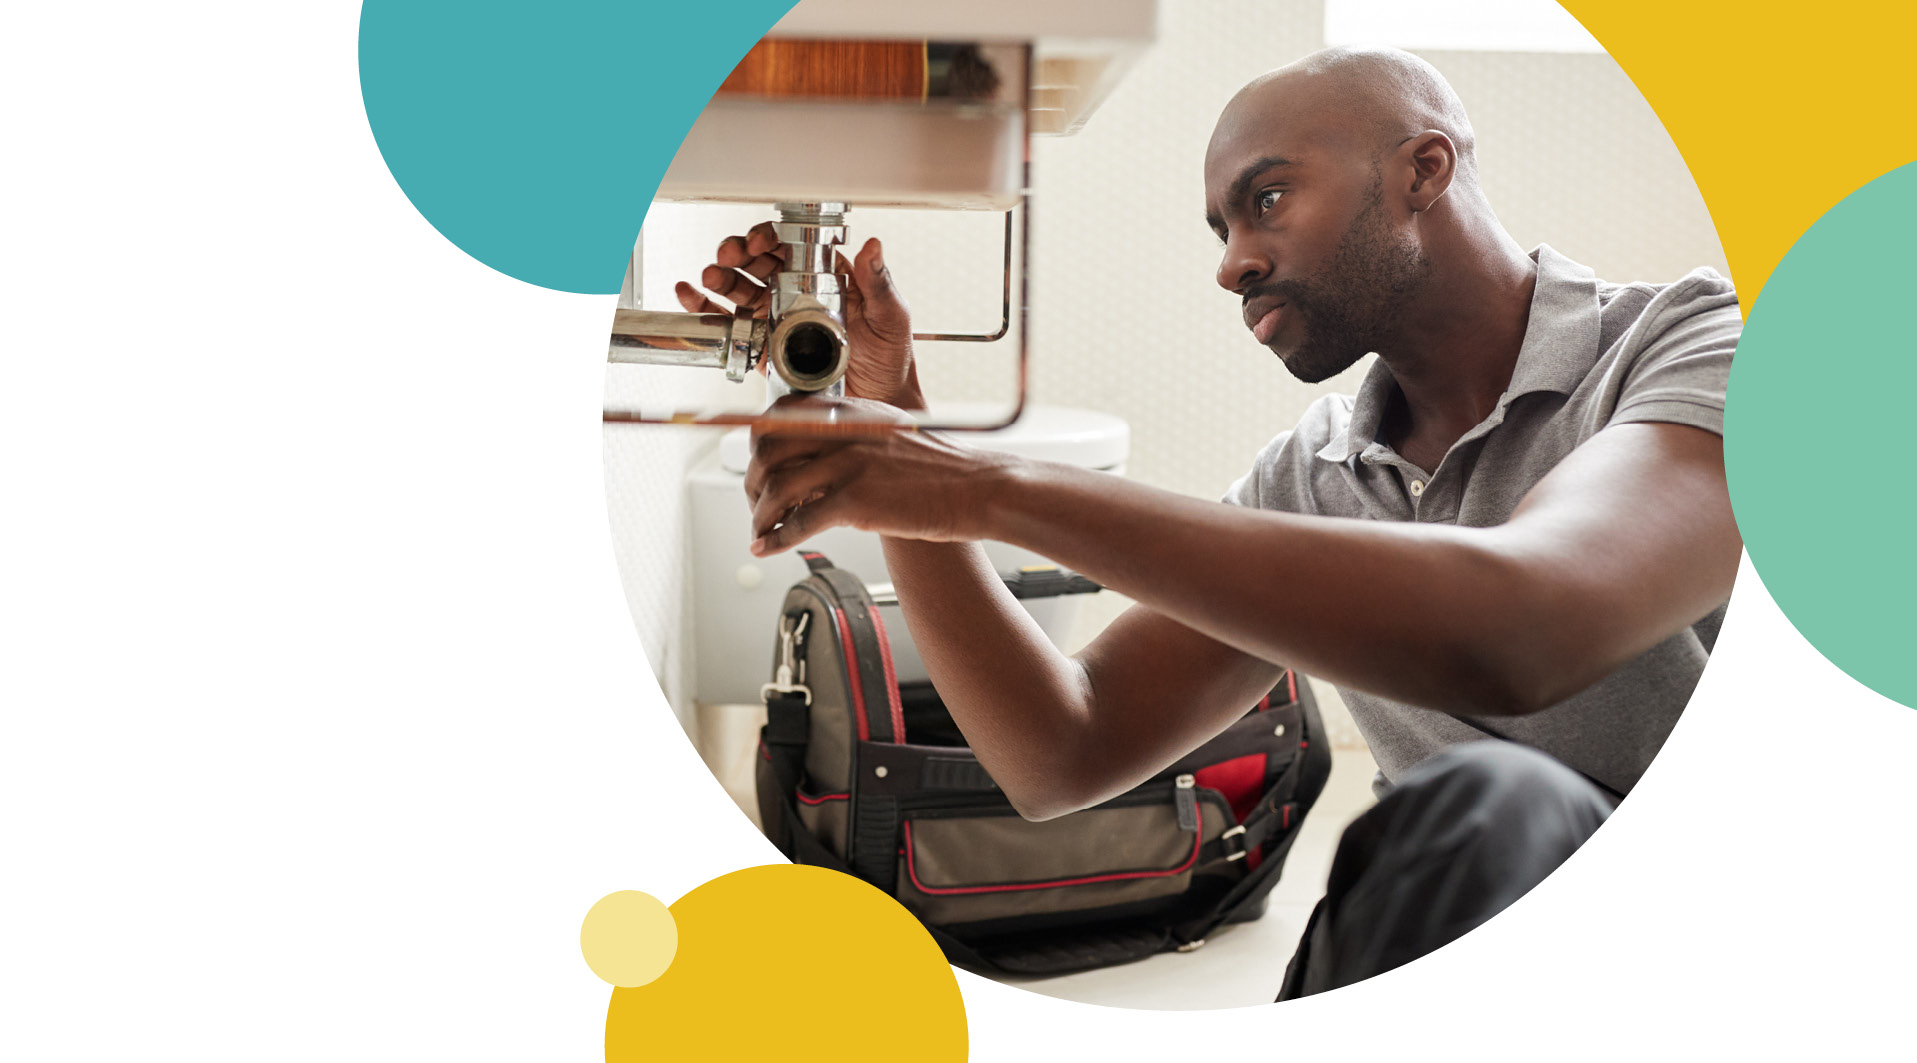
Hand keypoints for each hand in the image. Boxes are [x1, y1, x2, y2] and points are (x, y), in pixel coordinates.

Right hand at [674, 223, 923, 407]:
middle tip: (730, 254)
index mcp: (826, 278)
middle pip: (758, 263)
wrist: (880, 403)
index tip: (762, 241)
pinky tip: (692, 296)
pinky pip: (731, 325)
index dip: (771, 238)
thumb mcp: (891, 316)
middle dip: (739, 253)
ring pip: (740, 289)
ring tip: (712, 276)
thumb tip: (873, 245)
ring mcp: (778, 319)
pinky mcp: (764, 347)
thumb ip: (879, 282)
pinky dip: (707, 309)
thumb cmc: (890, 358)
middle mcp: (798, 294)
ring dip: (721, 277)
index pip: (792, 247)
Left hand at [745, 396, 1012, 554]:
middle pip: (768, 449)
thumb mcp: (889, 433)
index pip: (780, 414)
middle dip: (750, 480)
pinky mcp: (855, 501)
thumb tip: (815, 457)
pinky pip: (799, 522)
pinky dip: (777, 539)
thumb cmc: (941, 469)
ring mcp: (847, 465)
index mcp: (849, 412)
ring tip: (760, 530)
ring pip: (776, 488)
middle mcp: (843, 432)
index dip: (758, 442)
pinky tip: (769, 548)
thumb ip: (851, 436)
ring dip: (759, 515)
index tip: (755, 463)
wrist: (978, 488)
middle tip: (754, 501)